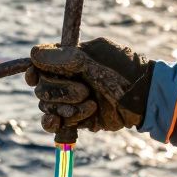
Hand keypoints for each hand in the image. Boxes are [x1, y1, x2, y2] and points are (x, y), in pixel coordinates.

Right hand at [26, 38, 153, 132]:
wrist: (144, 100)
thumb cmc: (122, 72)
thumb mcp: (93, 59)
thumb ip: (62, 57)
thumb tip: (33, 53)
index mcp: (70, 59)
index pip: (39, 64)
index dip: (34, 71)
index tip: (34, 76)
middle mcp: (67, 78)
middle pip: (42, 87)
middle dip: (60, 91)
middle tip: (85, 90)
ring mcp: (70, 100)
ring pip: (47, 106)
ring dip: (67, 106)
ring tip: (91, 105)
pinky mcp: (75, 119)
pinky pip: (53, 123)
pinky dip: (54, 122)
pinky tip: (57, 121)